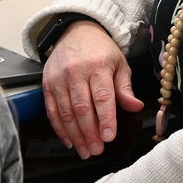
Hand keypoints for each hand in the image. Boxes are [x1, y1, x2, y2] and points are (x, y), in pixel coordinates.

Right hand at [42, 20, 143, 158]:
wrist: (76, 31)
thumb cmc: (100, 50)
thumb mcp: (119, 64)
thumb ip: (125, 88)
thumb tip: (135, 107)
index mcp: (98, 66)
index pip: (102, 97)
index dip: (106, 119)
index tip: (109, 137)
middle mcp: (76, 72)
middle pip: (82, 108)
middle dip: (90, 133)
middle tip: (97, 150)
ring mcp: (59, 78)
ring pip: (66, 112)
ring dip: (75, 135)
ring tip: (85, 150)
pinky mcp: (47, 83)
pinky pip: (52, 110)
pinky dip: (60, 128)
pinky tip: (69, 140)